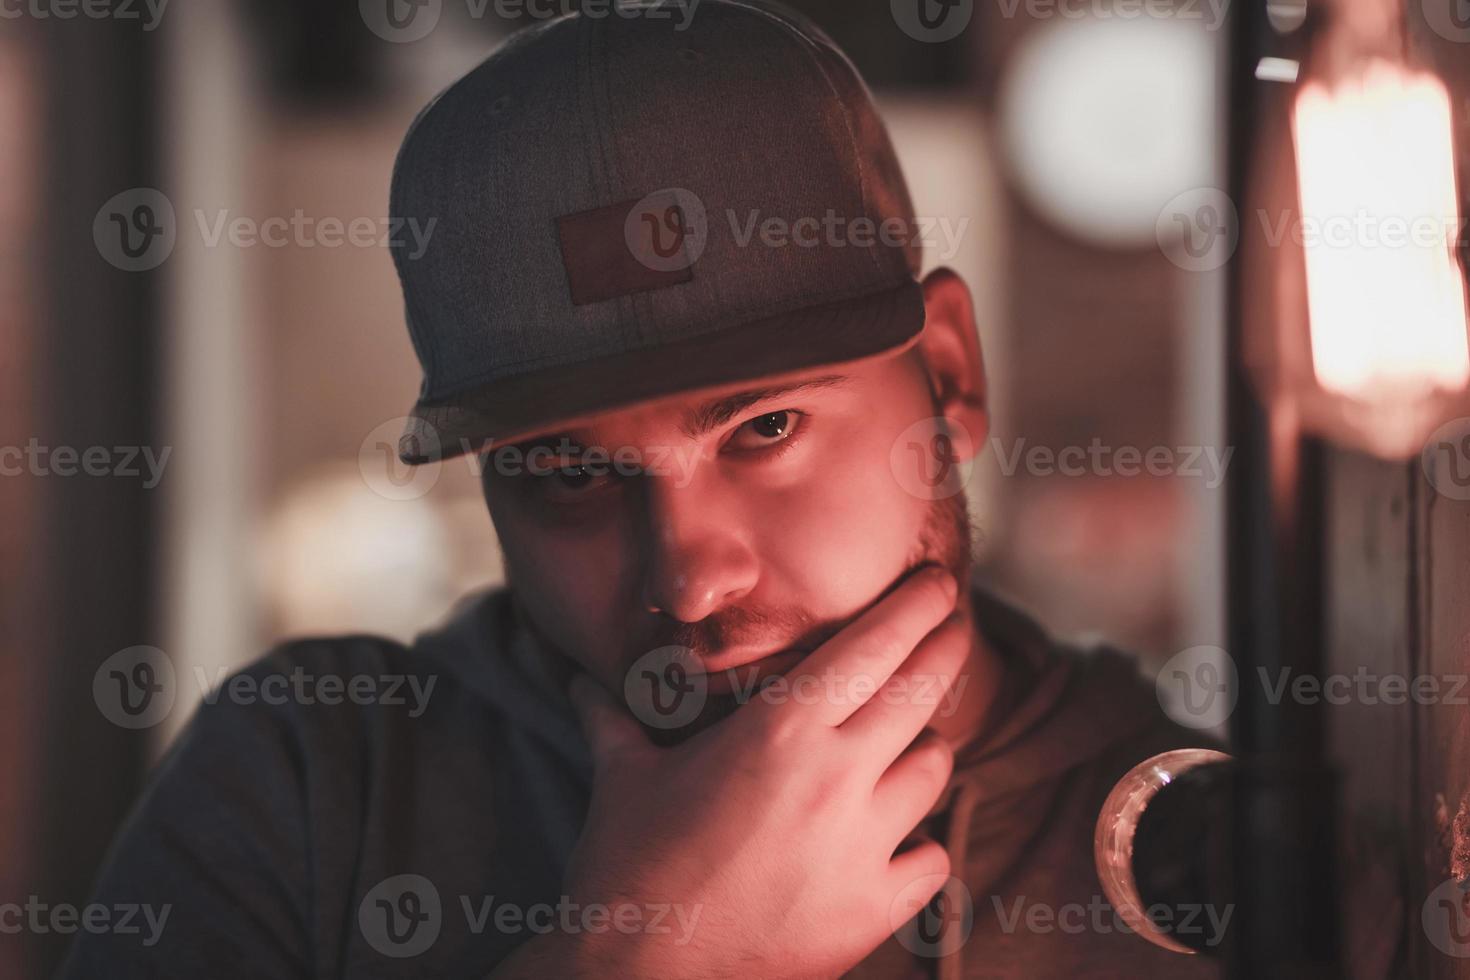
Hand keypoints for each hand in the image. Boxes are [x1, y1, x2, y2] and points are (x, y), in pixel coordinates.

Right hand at [562, 566, 969, 978]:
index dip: (914, 607)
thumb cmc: (627, 867)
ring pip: (934, 768)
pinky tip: (899, 840)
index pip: (872, 646)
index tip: (939, 582)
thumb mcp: (622, 776)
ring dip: (925, 747)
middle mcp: (835, 777)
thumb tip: (578, 679)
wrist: (641, 977)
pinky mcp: (875, 910)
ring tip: (908, 742)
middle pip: (922, 692)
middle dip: (944, 648)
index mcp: (779, 730)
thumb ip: (614, 715)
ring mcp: (863, 846)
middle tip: (953, 627)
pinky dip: (920, 843)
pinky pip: (932, 858)